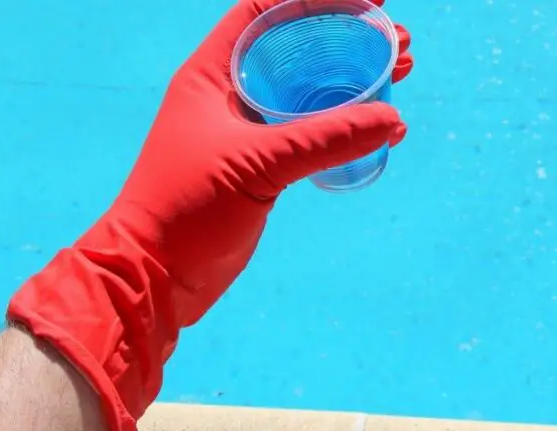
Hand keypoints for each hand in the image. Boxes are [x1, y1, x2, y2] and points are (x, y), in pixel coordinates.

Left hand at [7, 0, 413, 430]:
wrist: (156, 277)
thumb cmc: (186, 208)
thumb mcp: (258, 164)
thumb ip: (324, 139)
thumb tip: (390, 118)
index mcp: (212, 73)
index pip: (265, 12)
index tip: (369, 0)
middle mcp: (228, 94)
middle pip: (297, 47)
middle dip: (350, 38)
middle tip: (399, 42)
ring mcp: (245, 132)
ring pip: (308, 91)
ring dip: (353, 80)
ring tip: (401, 73)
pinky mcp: (259, 168)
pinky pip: (309, 132)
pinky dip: (344, 124)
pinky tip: (379, 126)